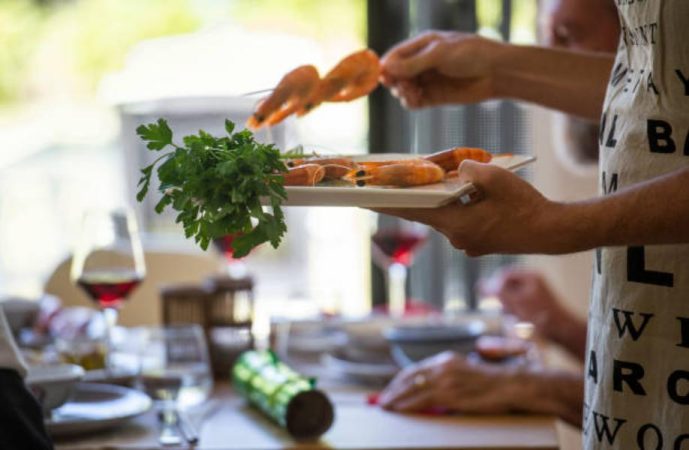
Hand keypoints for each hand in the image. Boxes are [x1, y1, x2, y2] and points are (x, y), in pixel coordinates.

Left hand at [374, 161, 561, 256]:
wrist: (552, 232)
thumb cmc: (526, 206)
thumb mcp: (498, 178)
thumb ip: (471, 170)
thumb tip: (457, 169)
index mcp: (457, 224)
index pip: (414, 211)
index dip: (388, 204)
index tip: (364, 200)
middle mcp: (457, 237)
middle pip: (427, 213)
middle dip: (414, 197)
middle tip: (392, 185)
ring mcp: (468, 243)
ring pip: (446, 216)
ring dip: (441, 201)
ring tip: (440, 182)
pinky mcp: (478, 242)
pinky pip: (460, 220)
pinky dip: (457, 207)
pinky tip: (467, 194)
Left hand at [379, 352, 519, 413]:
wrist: (509, 384)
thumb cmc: (491, 382)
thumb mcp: (465, 371)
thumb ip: (447, 375)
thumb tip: (431, 387)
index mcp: (446, 359)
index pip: (416, 369)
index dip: (400, 380)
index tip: (391, 388)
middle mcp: (443, 366)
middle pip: (410, 377)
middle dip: (393, 389)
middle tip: (382, 399)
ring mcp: (446, 379)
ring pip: (413, 388)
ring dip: (396, 398)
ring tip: (385, 406)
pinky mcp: (450, 393)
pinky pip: (422, 399)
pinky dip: (408, 404)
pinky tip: (399, 409)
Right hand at [380, 31, 506, 107]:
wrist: (496, 72)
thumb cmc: (471, 54)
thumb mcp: (440, 54)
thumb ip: (413, 63)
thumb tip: (386, 68)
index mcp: (421, 46)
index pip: (394, 56)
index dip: (385, 66)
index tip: (382, 76)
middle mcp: (421, 63)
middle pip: (395, 75)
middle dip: (394, 81)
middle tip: (402, 85)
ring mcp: (427, 81)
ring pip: (402, 90)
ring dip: (402, 93)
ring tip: (413, 93)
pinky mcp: (433, 98)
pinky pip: (413, 102)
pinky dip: (410, 102)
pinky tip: (416, 100)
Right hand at [480, 269, 569, 339]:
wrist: (563, 332)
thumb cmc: (541, 317)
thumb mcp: (516, 303)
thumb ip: (498, 292)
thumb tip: (480, 284)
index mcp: (530, 276)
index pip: (503, 274)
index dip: (494, 286)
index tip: (489, 300)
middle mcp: (533, 281)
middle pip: (506, 286)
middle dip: (503, 300)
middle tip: (507, 311)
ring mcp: (535, 293)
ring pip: (511, 297)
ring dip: (508, 308)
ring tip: (515, 318)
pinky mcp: (535, 305)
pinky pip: (518, 306)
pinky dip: (515, 313)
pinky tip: (520, 322)